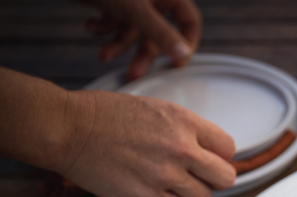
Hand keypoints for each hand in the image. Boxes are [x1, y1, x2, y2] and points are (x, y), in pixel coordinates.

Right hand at [54, 89, 235, 196]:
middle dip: (212, 178)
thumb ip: (184, 129)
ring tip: (168, 183)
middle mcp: (182, 148)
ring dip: (189, 193)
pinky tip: (157, 194)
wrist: (69, 128)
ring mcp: (166, 174)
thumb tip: (206, 149)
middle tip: (195, 176)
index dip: (218, 156)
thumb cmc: (105, 115)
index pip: (228, 148)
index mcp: (185, 121)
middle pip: (225, 177)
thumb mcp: (155, 108)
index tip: (206, 159)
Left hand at [82, 0, 200, 79]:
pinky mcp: (113, 3)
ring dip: (117, 45)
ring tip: (103, 55)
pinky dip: (103, 29)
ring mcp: (133, 2)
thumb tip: (183, 56)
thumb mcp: (136, 10)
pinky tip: (91, 27)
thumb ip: (161, 34)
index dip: (186, 44)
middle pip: (158, 34)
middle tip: (134, 73)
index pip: (189, 22)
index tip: (176, 64)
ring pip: (133, 32)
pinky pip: (115, 23)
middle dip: (142, 54)